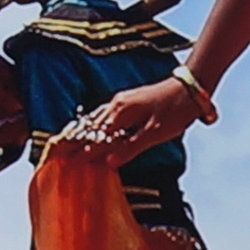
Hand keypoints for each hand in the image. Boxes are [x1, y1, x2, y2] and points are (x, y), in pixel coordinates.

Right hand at [70, 77, 202, 164]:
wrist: (191, 87)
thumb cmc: (175, 111)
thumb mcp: (155, 133)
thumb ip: (130, 147)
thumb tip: (107, 162)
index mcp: (120, 113)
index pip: (94, 136)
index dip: (80, 150)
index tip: (65, 162)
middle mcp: (116, 104)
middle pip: (89, 126)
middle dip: (74, 140)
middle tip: (58, 154)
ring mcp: (121, 100)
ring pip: (95, 118)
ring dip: (82, 131)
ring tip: (68, 143)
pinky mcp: (128, 100)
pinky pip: (103, 113)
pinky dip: (94, 123)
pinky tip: (93, 128)